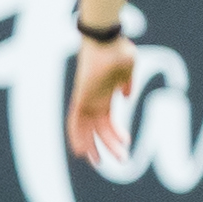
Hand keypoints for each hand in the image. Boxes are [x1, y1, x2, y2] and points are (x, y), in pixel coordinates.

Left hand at [67, 36, 137, 162]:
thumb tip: (126, 96)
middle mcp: (94, 99)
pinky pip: (74, 121)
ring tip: (102, 163)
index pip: (106, 120)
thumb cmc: (117, 49)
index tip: (124, 145)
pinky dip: (76, 136)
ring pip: (88, 129)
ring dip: (94, 147)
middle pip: (99, 129)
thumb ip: (126, 83)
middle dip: (107, 146)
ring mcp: (86, 98)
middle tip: (121, 161)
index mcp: (105, 94)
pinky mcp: (80, 97)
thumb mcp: (127, 69)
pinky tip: (80, 151)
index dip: (114, 134)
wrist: (105, 38)